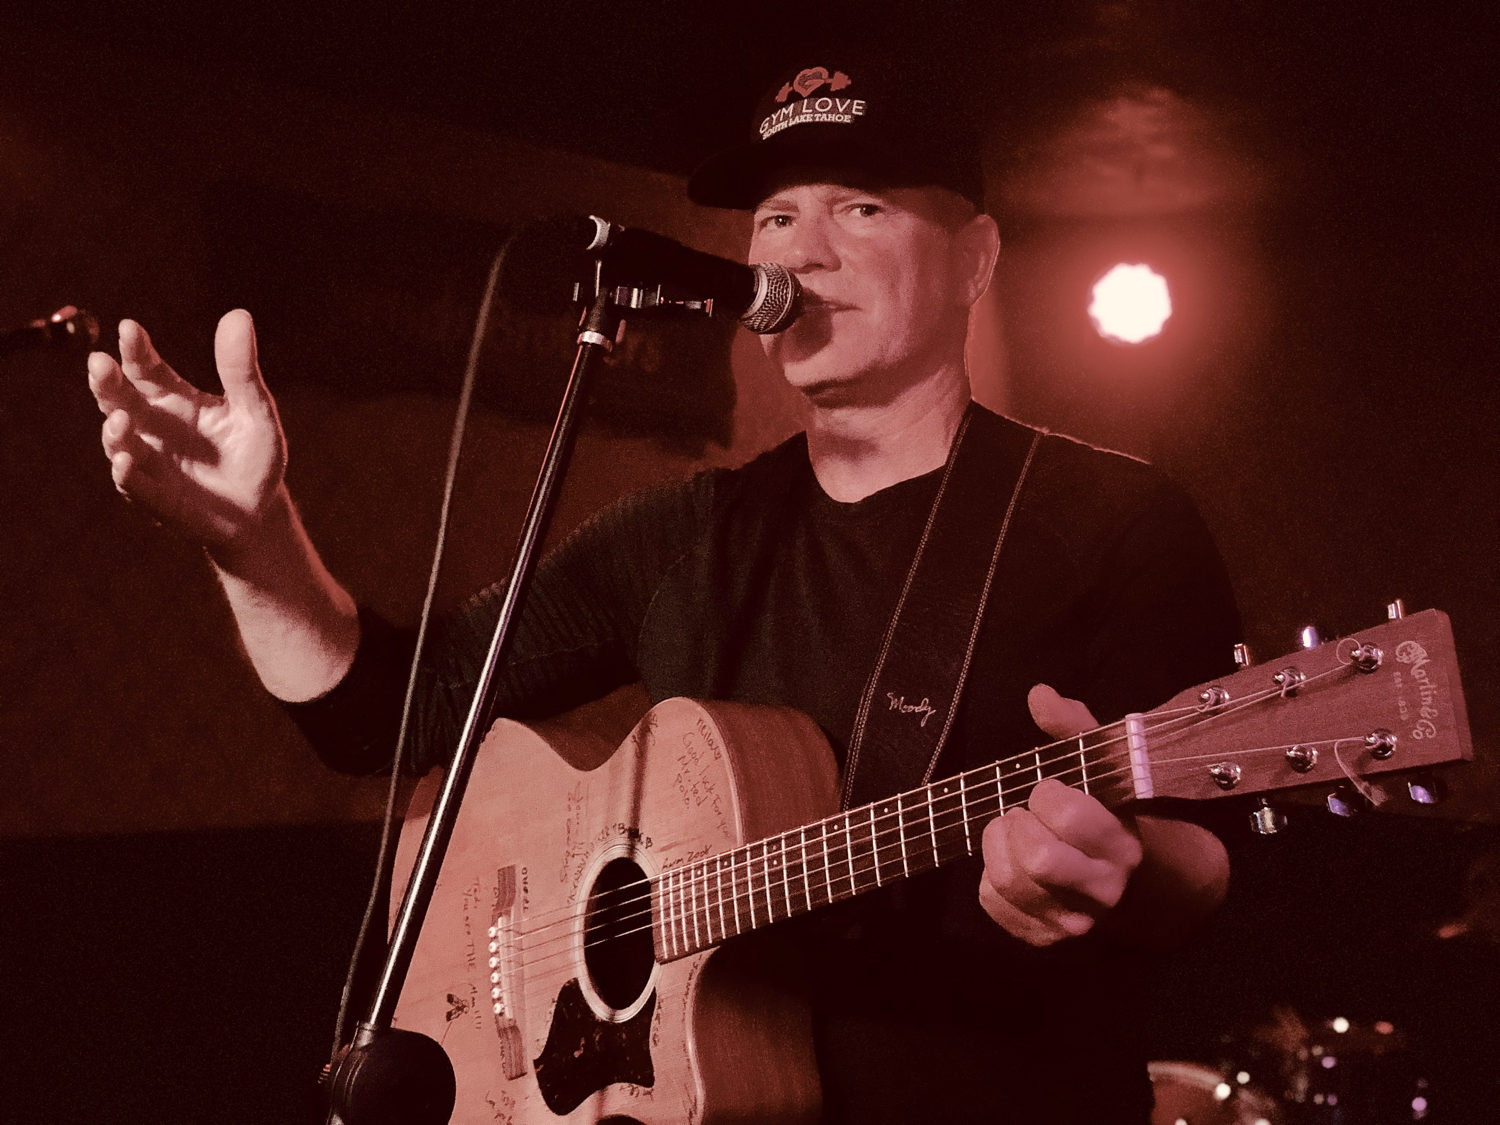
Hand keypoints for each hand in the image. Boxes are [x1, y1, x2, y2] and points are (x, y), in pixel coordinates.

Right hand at [87, 310, 287, 555]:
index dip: (136, 349)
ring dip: (114, 430)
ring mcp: (149, 461)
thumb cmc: (255, 456)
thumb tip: (239, 314)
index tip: (130, 328)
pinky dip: (127, 473)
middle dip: (106, 382)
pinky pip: (133, 484)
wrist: (259, 511)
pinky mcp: (153, 497)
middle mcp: (152, 426)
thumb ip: (241, 370)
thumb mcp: (256, 411)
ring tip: (121, 419)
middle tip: (100, 363)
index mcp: (174, 399)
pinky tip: (127, 461)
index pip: (146, 368)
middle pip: (119, 398)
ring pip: (118, 441)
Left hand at [977, 684, 1143, 945]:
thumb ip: (1074, 729)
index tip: (1049, 791)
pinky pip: (994, 904)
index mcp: (1122, 845)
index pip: (1071, 817)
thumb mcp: (1102, 768)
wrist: (1138, 887)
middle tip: (1023, 813)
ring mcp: (1075, 920)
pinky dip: (988, 879)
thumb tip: (1039, 694)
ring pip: (1010, 882)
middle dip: (1018, 825)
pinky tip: (1009, 863)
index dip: (1047, 795)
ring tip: (1011, 832)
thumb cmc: (1110, 816)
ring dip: (996, 847)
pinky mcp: (1046, 937)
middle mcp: (1104, 890)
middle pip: (1038, 860)